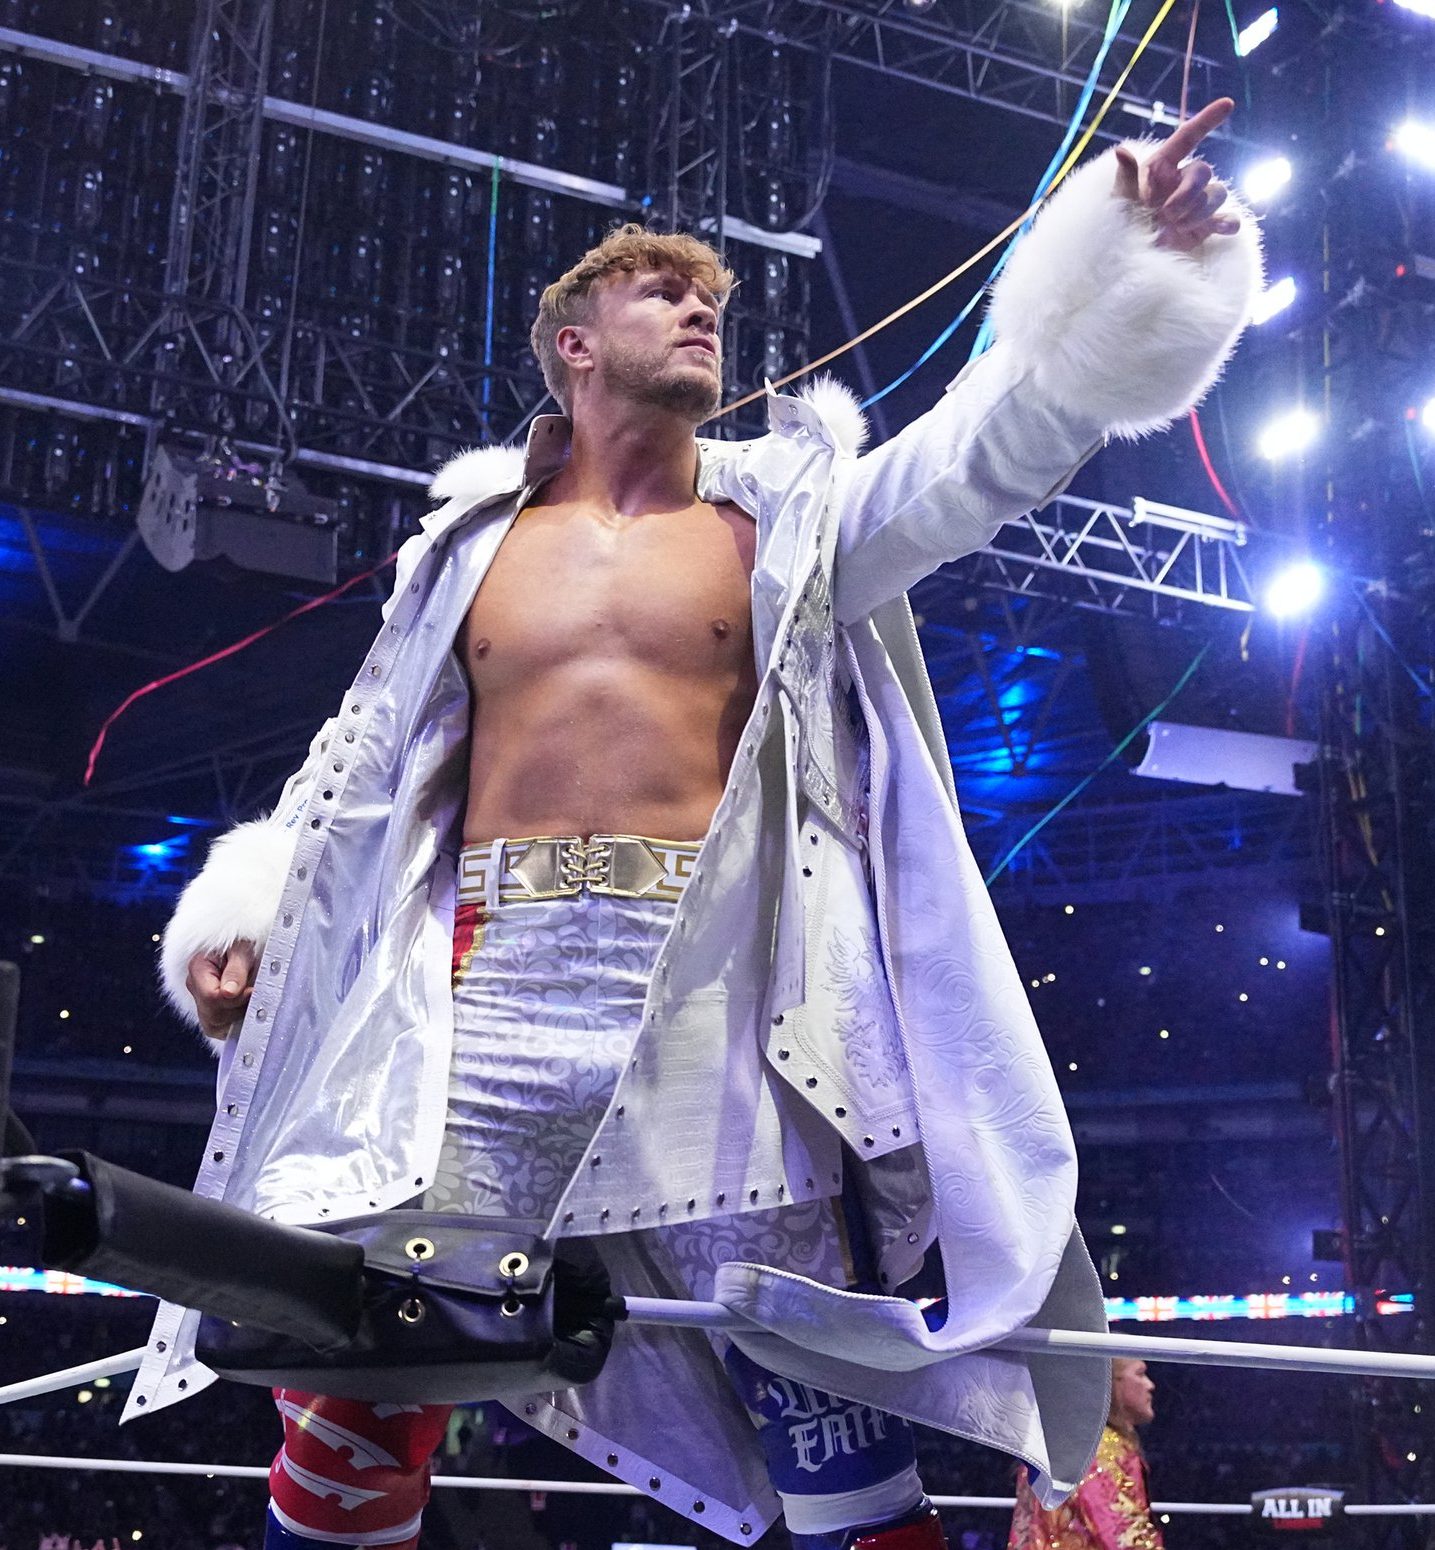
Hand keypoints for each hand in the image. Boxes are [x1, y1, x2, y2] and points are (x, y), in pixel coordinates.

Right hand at [186, 941, 257, 1039]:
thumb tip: (229, 992)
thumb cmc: (243, 943)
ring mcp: (201, 1004)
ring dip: (238, 1017)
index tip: (252, 990)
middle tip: (254, 993)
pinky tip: (248, 1010)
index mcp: (197, 968)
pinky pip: (221, 1031)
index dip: (235, 998)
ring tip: (251, 999)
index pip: (211, 997)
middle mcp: (194, 989)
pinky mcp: (212, 1016)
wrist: (243, 948)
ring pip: (215, 1027)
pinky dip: (237, 1024)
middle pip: (213, 1015)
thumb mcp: (242, 949)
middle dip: (237, 1008)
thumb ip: (236, 969)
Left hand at [1114, 98, 1242, 252]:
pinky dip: (1228, 223)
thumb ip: (1127, 177)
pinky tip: (1219, 229)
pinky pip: (1230, 219)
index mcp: (1163, 168)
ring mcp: (1197, 203)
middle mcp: (1183, 181)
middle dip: (1188, 193)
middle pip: (1203, 171)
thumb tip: (1121, 150)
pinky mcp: (1207, 227)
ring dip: (1199, 212)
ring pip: (1218, 194)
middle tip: (1166, 215)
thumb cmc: (1123, 225)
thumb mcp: (1122, 201)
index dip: (1207, 119)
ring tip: (1176, 228)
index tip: (1227, 104)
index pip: (1188, 137)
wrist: (1131, 257)